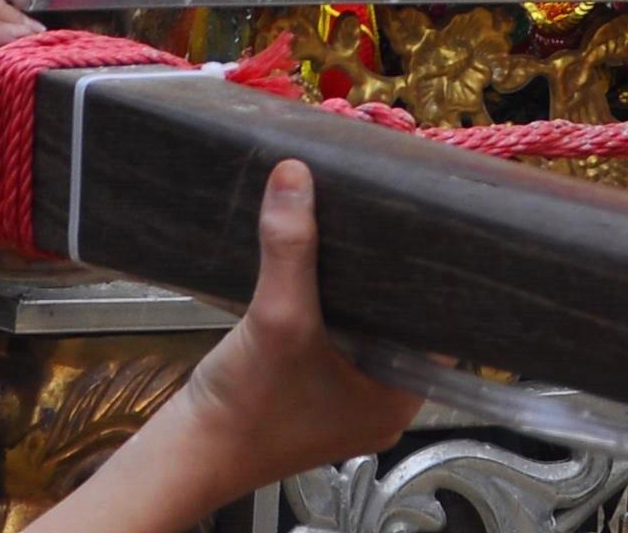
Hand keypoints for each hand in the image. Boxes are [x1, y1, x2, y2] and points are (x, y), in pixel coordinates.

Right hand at [153, 162, 420, 493]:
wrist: (189, 453)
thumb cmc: (246, 407)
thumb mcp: (277, 319)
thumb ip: (291, 247)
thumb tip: (294, 175)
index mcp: (398, 399)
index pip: (438, 328)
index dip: (433, 282)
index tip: (424, 233)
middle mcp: (380, 403)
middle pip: (399, 324)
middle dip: (388, 277)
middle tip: (386, 222)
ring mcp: (345, 400)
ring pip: (365, 330)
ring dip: (355, 291)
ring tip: (356, 236)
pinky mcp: (313, 394)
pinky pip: (336, 340)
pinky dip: (329, 308)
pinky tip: (319, 272)